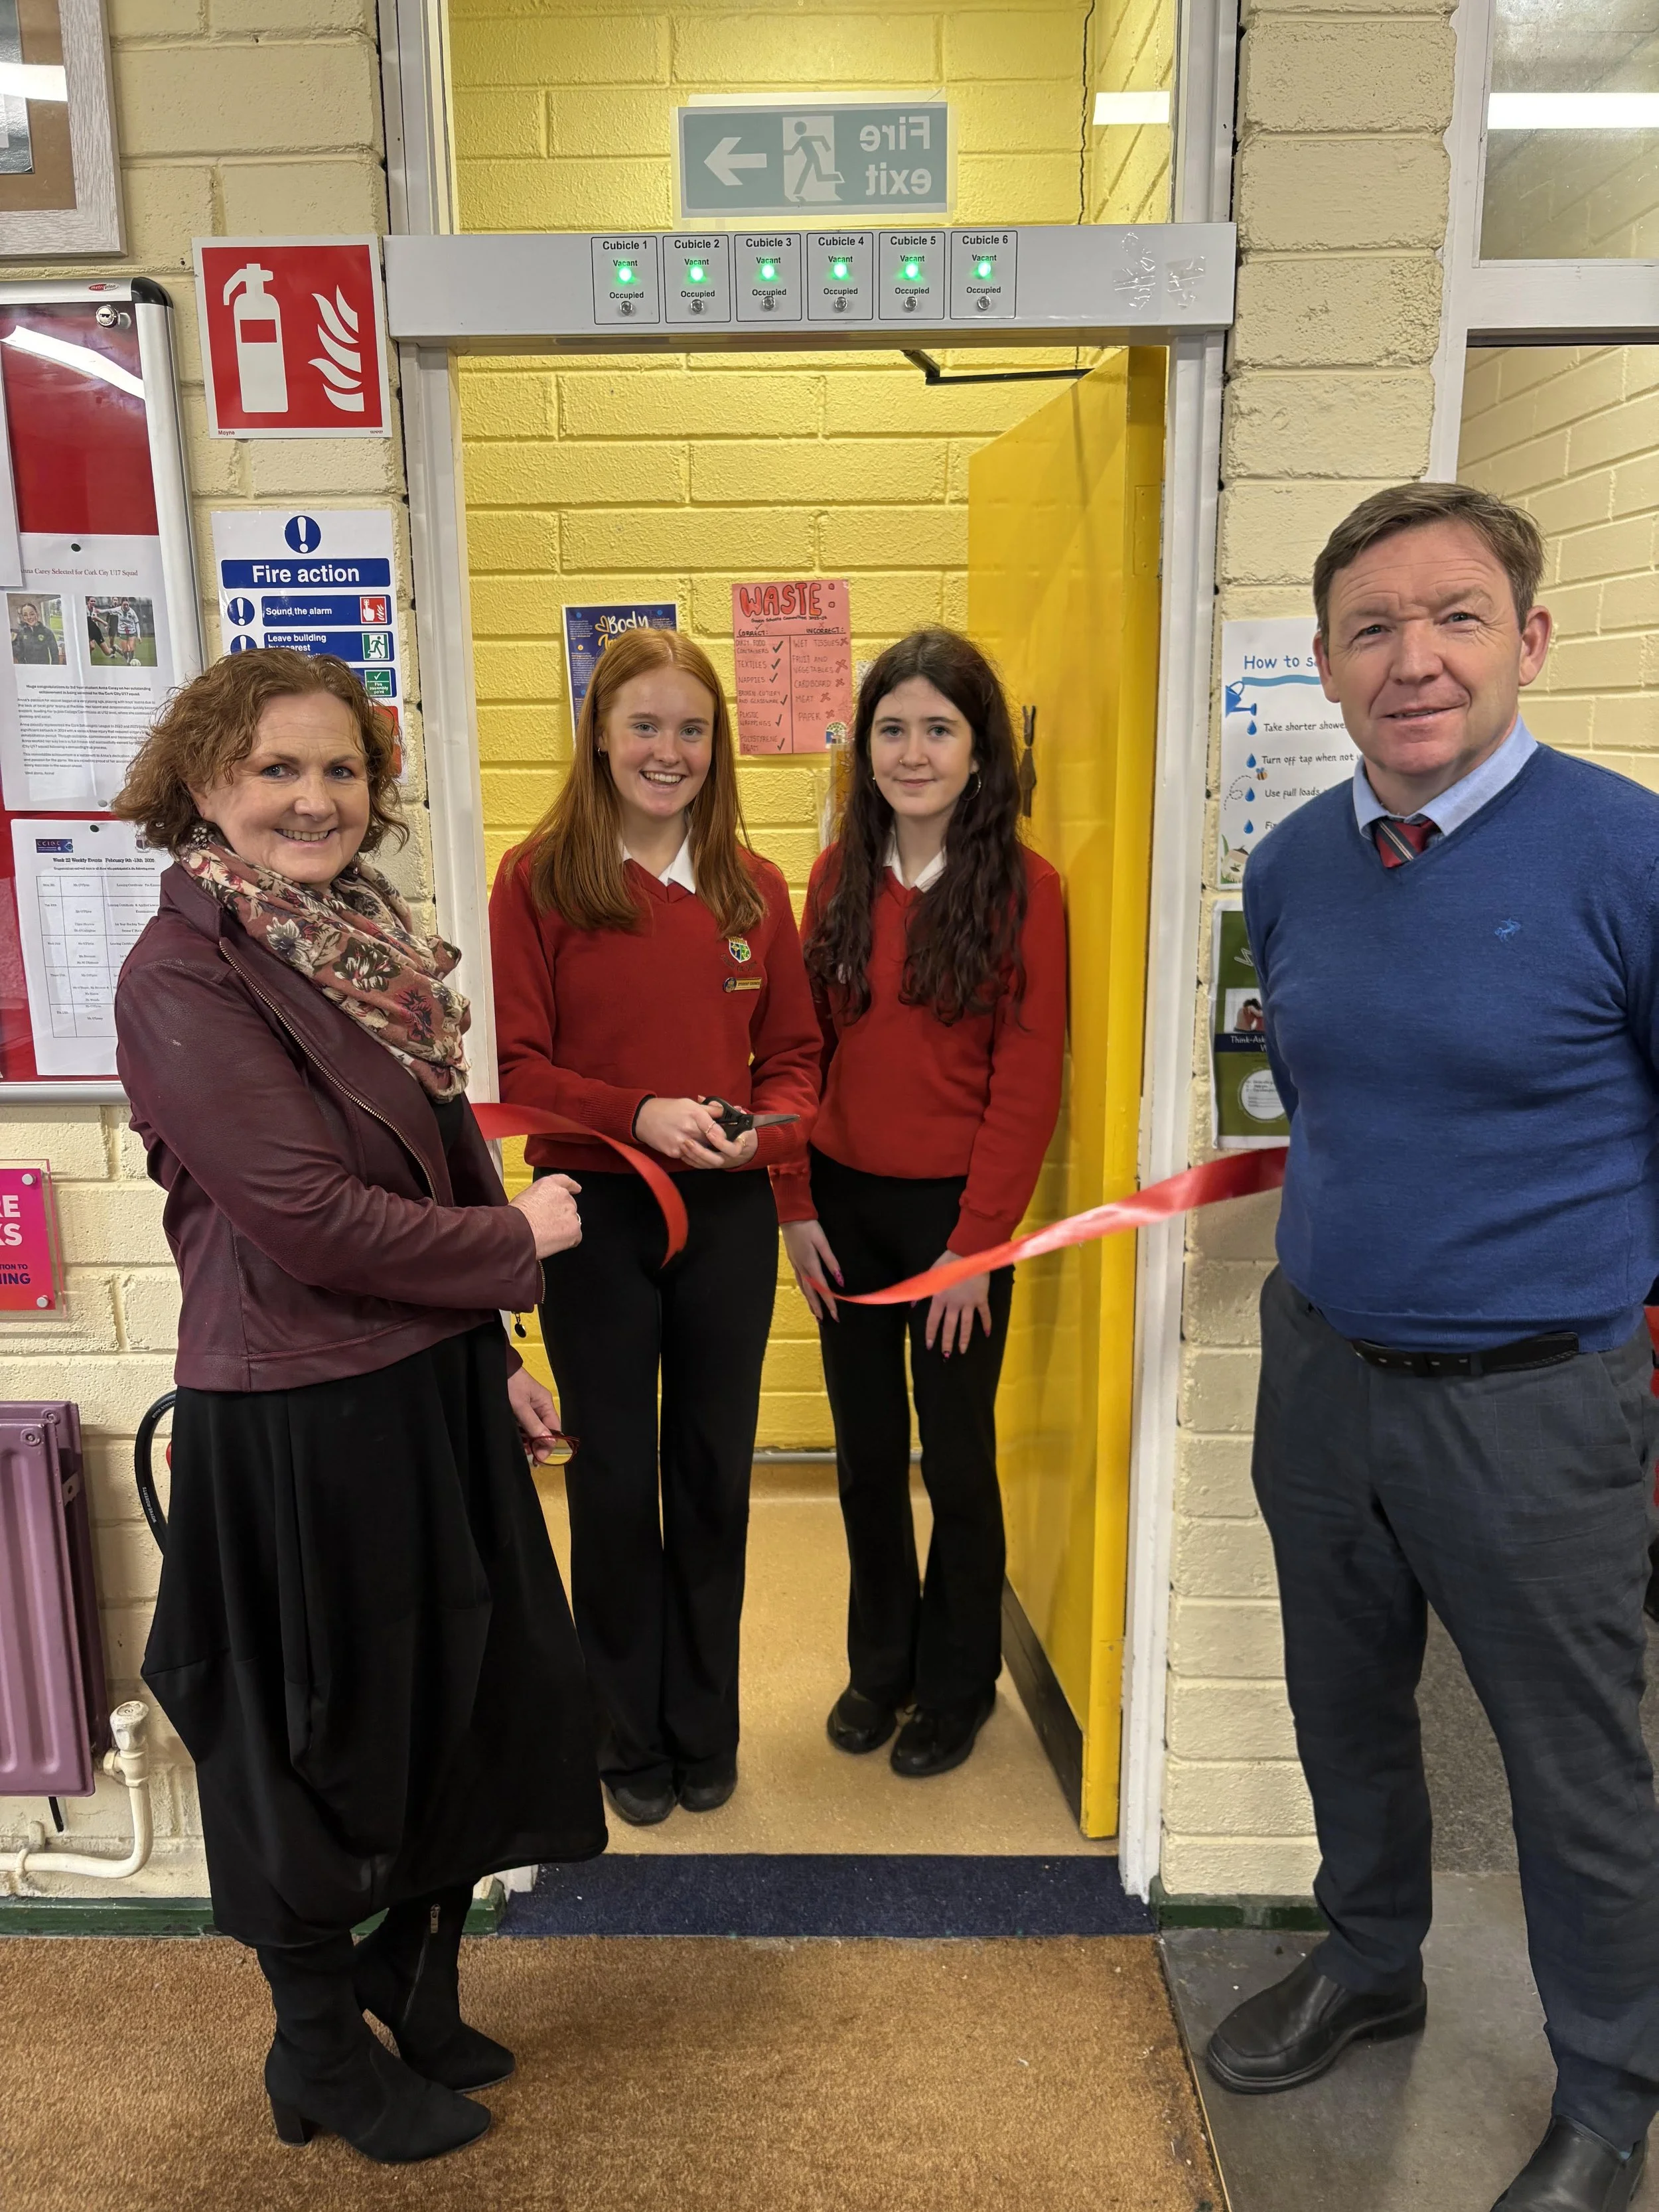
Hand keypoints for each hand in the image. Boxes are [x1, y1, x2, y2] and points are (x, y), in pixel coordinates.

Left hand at [506, 1365, 562, 1463]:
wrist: (493, 1368)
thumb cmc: (509, 1384)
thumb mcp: (520, 1405)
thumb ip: (533, 1424)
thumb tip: (546, 1443)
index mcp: (545, 1404)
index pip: (554, 1429)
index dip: (548, 1444)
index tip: (539, 1458)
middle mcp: (540, 1408)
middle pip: (544, 1432)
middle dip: (537, 1445)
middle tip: (527, 1457)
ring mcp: (529, 1410)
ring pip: (533, 1431)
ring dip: (528, 1442)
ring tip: (520, 1450)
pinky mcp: (518, 1411)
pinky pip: (523, 1427)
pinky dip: (521, 1436)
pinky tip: (516, 1442)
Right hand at [511, 1173, 581, 1257]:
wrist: (517, 1231)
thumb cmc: (515, 1218)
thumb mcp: (524, 1198)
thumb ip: (539, 1199)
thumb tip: (541, 1208)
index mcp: (548, 1185)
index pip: (564, 1181)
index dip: (572, 1186)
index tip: (576, 1188)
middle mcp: (563, 1195)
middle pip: (569, 1205)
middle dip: (562, 1214)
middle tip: (548, 1225)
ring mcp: (570, 1212)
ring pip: (572, 1221)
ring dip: (563, 1228)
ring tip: (546, 1235)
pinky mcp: (574, 1229)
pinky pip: (575, 1237)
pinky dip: (567, 1241)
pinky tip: (553, 1242)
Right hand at [634, 1095, 755, 1169]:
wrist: (642, 1117)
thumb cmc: (667, 1108)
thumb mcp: (688, 1103)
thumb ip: (708, 1109)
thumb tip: (725, 1111)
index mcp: (695, 1115)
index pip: (717, 1131)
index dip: (725, 1138)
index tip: (728, 1138)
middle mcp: (689, 1130)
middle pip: (713, 1147)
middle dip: (722, 1149)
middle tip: (726, 1149)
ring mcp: (681, 1143)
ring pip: (704, 1157)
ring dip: (710, 1157)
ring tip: (714, 1152)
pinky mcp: (674, 1152)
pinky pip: (691, 1159)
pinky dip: (696, 1158)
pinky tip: (699, 1153)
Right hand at [782, 1216, 842, 1320]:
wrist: (791, 1216)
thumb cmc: (809, 1227)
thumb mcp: (822, 1242)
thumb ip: (831, 1261)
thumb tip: (840, 1280)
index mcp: (810, 1264)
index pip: (822, 1288)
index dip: (829, 1302)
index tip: (835, 1315)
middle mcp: (802, 1268)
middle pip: (810, 1292)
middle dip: (817, 1307)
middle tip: (823, 1320)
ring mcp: (796, 1265)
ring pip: (803, 1288)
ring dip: (809, 1301)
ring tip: (814, 1312)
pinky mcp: (793, 1260)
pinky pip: (799, 1281)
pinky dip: (804, 1290)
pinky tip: (806, 1292)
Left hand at [923, 1251, 990, 1357]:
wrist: (968, 1252)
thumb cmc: (947, 1262)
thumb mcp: (930, 1276)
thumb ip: (922, 1292)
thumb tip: (912, 1306)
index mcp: (939, 1298)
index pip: (933, 1320)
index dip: (931, 1334)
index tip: (930, 1346)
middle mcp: (953, 1303)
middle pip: (949, 1326)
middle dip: (947, 1342)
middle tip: (946, 1355)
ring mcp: (968, 1302)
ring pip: (966, 1325)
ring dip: (964, 1339)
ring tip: (962, 1351)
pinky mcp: (981, 1298)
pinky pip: (984, 1313)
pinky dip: (986, 1323)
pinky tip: (987, 1334)